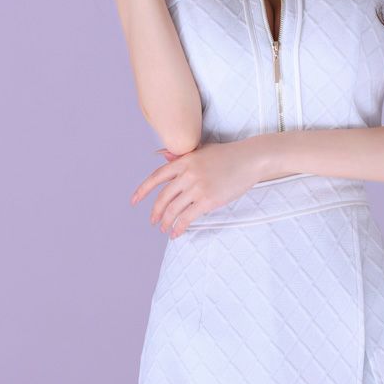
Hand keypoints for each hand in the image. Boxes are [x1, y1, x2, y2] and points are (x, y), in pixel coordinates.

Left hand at [130, 140, 262, 236]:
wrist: (250, 159)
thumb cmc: (228, 155)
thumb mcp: (202, 151)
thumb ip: (181, 156)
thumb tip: (162, 156)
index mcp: (184, 161)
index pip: (157, 177)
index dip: (143, 190)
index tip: (134, 201)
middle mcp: (187, 174)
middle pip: (163, 197)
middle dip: (155, 212)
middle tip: (153, 221)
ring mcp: (197, 187)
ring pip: (173, 209)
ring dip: (166, 222)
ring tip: (164, 229)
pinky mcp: (208, 200)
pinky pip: (187, 217)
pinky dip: (179, 227)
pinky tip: (176, 233)